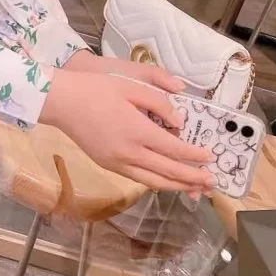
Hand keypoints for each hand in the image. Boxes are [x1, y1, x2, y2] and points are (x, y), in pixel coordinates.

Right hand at [40, 53, 214, 194]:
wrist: (62, 101)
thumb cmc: (96, 89)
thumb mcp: (130, 86)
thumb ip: (158, 103)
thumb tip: (178, 123)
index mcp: (138, 131)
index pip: (175, 150)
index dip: (195, 156)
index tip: (211, 158)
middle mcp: (130, 153)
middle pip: (168, 171)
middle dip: (192, 177)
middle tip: (212, 182)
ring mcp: (117, 163)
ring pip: (154, 182)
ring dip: (177, 186)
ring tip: (195, 189)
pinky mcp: (108, 165)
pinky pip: (138, 179)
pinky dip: (157, 183)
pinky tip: (165, 181)